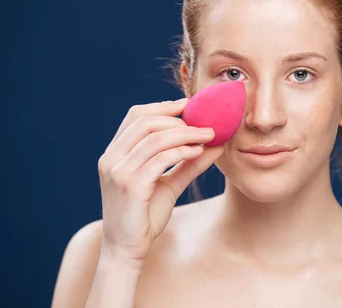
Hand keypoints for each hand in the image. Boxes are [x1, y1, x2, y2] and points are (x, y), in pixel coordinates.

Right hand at [96, 98, 222, 264]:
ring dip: (186, 133)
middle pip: (145, 121)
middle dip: (178, 119)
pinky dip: (182, 151)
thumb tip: (215, 144)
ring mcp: (118, 171)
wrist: (127, 251)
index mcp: (115, 153)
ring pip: (155, 138)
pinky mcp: (130, 185)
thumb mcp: (168, 184)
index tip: (189, 105)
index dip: (163, 107)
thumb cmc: (145, 216)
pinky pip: (160, 159)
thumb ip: (188, 164)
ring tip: (208, 136)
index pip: (135, 116)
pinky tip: (199, 152)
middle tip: (205, 123)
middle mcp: (111, 158)